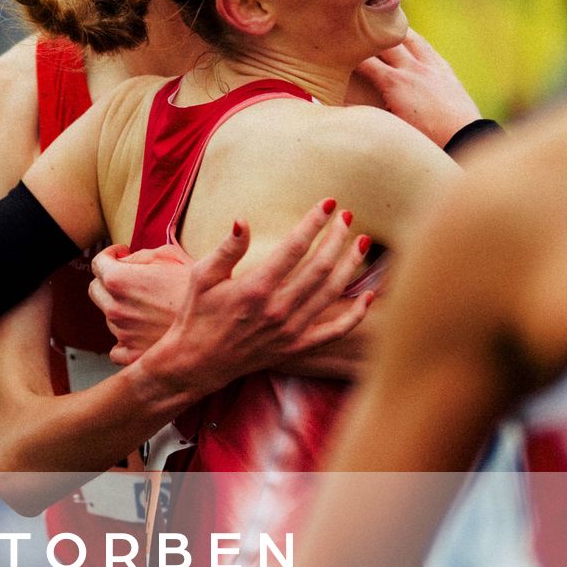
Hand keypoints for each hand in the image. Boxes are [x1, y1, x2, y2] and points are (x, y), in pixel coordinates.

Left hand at [91, 243, 191, 364]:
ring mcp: (122, 334)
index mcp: (120, 280)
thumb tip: (127, 258)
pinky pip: (117, 348)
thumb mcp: (172, 256)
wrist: (222, 323)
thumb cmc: (201, 286)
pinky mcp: (132, 355)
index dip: (109, 255)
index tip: (120, 255)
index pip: (98, 264)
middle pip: (95, 290)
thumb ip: (142, 255)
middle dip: (108, 280)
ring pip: (108, 318)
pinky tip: (141, 333)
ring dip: (120, 308)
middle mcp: (115, 308)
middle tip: (128, 278)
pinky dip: (125, 340)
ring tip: (147, 306)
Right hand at [131, 199, 374, 411]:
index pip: (295, 247)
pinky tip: (369, 295)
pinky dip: (356, 314)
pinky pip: (335, 331)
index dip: (314, 222)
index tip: (328, 203)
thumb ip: (227, 248)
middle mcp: (277, 310)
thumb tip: (244, 218)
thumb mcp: (202, 276)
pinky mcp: (296, 347)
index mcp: (255, 288)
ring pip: (332, 293)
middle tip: (348, 216)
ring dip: (350, 265)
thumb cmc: (197, 314)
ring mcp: (290, 331)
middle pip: (320, 267)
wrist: (197, 363)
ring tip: (362, 242)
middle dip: (338, 238)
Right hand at [354, 29, 479, 146]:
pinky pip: (430, 50)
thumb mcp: (392, 128)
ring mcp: (432, 69)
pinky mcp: (447, 73)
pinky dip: (418, 43)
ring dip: (397, 29)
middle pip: (387, 42)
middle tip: (358, 19)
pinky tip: (416, 42)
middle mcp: (413, 70)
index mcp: (394, 83)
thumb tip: (347, 111)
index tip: (337, 44)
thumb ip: (370, 114)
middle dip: (370, 30)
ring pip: (413, 39)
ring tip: (387, 19)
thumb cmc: (426, 140)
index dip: (348, 52)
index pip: (364, 60)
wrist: (464, 139)